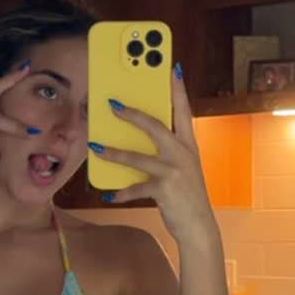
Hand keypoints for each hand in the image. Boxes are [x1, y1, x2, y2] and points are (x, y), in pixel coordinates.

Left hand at [88, 67, 216, 243]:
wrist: (199, 226)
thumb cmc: (188, 195)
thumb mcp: (184, 168)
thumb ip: (167, 152)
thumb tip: (138, 140)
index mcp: (189, 145)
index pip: (184, 111)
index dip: (178, 89)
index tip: (172, 68)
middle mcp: (183, 154)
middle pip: (155, 126)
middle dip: (133, 114)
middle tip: (113, 105)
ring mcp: (174, 171)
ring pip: (137, 157)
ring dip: (114, 153)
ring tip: (96, 148)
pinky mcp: (164, 189)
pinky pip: (136, 187)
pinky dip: (121, 192)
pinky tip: (109, 194)